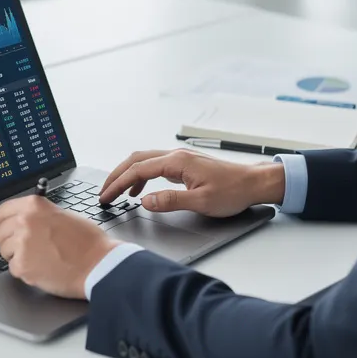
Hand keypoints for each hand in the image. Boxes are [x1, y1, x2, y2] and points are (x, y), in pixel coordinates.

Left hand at [0, 195, 120, 299]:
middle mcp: (24, 221)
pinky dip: (25, 271)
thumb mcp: (63, 215)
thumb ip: (40, 215)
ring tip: (39, 258)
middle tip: (27, 248)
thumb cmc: (88, 242)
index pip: (3, 211)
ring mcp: (22, 244)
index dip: (8, 221)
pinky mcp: (22, 266)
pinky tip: (42, 268)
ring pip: (5, 251)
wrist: (98, 264)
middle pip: (1, 232)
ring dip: (18, 256)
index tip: (11, 228)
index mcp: (33, 206)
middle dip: (11, 241)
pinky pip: (14, 268)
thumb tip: (25, 220)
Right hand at [97, 149, 285, 217]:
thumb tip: (145, 201)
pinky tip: (139, 190)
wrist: (254, 182)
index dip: (118, 184)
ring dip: (127, 175)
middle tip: (103, 193)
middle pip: (136, 160)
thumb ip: (170, 201)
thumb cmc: (233, 191)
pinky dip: (141, 176)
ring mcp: (180, 158)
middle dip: (116, 176)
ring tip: (115, 193)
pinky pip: (155, 166)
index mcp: (177, 162)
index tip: (105, 196)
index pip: (138, 170)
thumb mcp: (201, 202)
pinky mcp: (184, 164)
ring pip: (144, 161)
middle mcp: (176, 155)